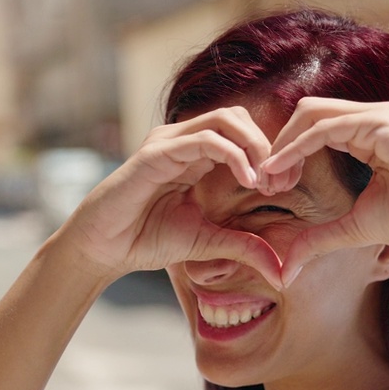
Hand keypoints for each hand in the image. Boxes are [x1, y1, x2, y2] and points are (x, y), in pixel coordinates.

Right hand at [60, 107, 283, 287]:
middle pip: (238, 117)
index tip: (282, 188)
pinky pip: (205, 140)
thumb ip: (243, 246)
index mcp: (196, 154)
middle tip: (278, 182)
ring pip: (225, 119)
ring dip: (254, 147)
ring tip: (264, 181)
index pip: (242, 132)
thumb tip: (282, 271)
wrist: (105, 249)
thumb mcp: (208, 242)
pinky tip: (247, 180)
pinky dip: (233, 155)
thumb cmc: (148, 240)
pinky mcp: (157, 152)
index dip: (268, 155)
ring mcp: (169, 142)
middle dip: (267, 146)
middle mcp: (183, 140)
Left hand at [258, 98, 388, 284]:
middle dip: (280, 145)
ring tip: (270, 179)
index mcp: (368, 132)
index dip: (287, 153)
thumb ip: (318, 239)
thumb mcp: (352, 229)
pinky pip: (324, 128)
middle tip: (265, 182)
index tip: (271, 187)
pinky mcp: (378, 122)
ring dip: (284, 145)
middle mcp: (371, 117)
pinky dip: (297, 148)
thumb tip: (287, 269)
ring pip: (311, 114)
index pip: (314, 128)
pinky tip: (280, 171)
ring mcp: (376, 115)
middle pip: (307, 114)